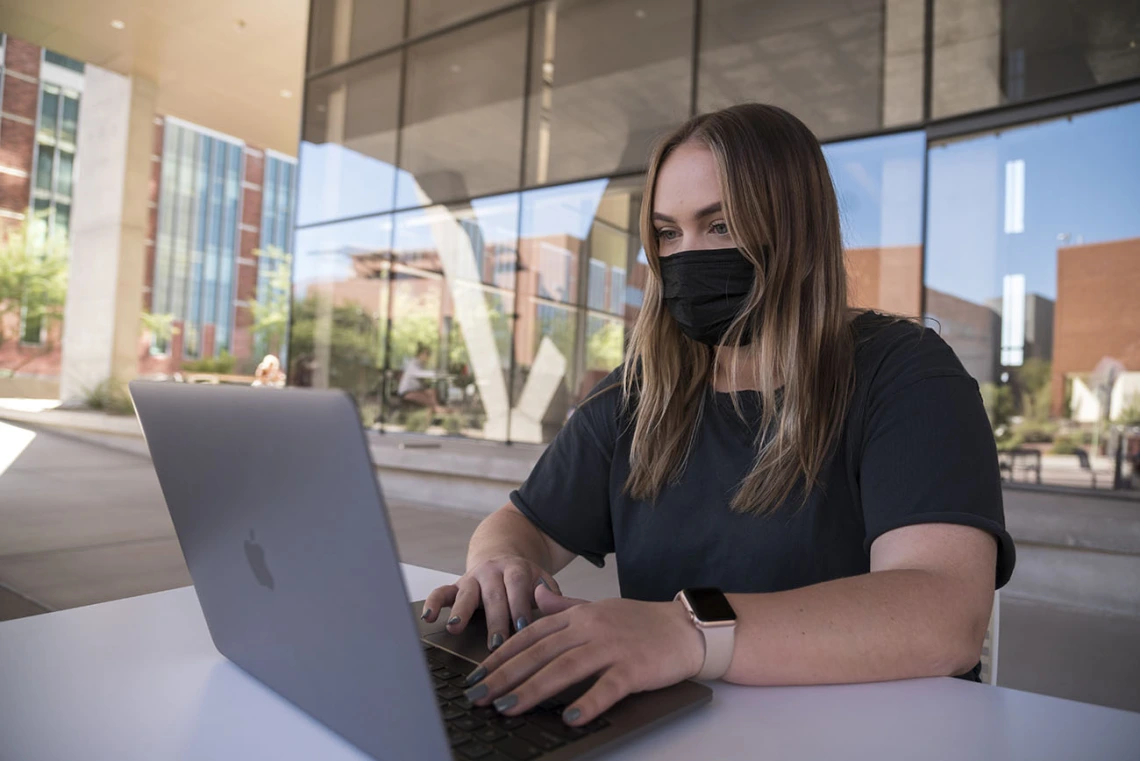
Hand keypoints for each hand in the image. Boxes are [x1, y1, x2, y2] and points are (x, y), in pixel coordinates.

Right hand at [421, 555, 560, 650]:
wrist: (503, 558)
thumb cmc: (526, 581)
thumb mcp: (543, 580)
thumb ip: (551, 592)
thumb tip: (553, 603)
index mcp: (516, 569)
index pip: (517, 587)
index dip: (519, 607)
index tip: (523, 629)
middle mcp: (492, 571)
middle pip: (492, 595)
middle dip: (494, 620)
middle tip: (495, 644)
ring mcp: (472, 578)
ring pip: (465, 593)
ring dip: (460, 611)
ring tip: (454, 628)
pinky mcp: (455, 586)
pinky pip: (441, 592)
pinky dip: (433, 603)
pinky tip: (428, 617)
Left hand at [461, 583, 704, 726]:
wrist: (686, 628)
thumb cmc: (641, 623)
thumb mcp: (598, 609)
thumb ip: (565, 606)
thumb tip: (535, 596)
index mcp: (579, 616)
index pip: (531, 634)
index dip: (501, 655)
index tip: (477, 674)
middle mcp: (590, 628)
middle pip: (540, 652)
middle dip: (505, 676)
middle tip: (478, 696)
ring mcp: (612, 646)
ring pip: (565, 668)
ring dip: (533, 690)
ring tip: (507, 708)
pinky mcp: (634, 667)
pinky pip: (608, 686)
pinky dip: (588, 701)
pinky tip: (569, 718)